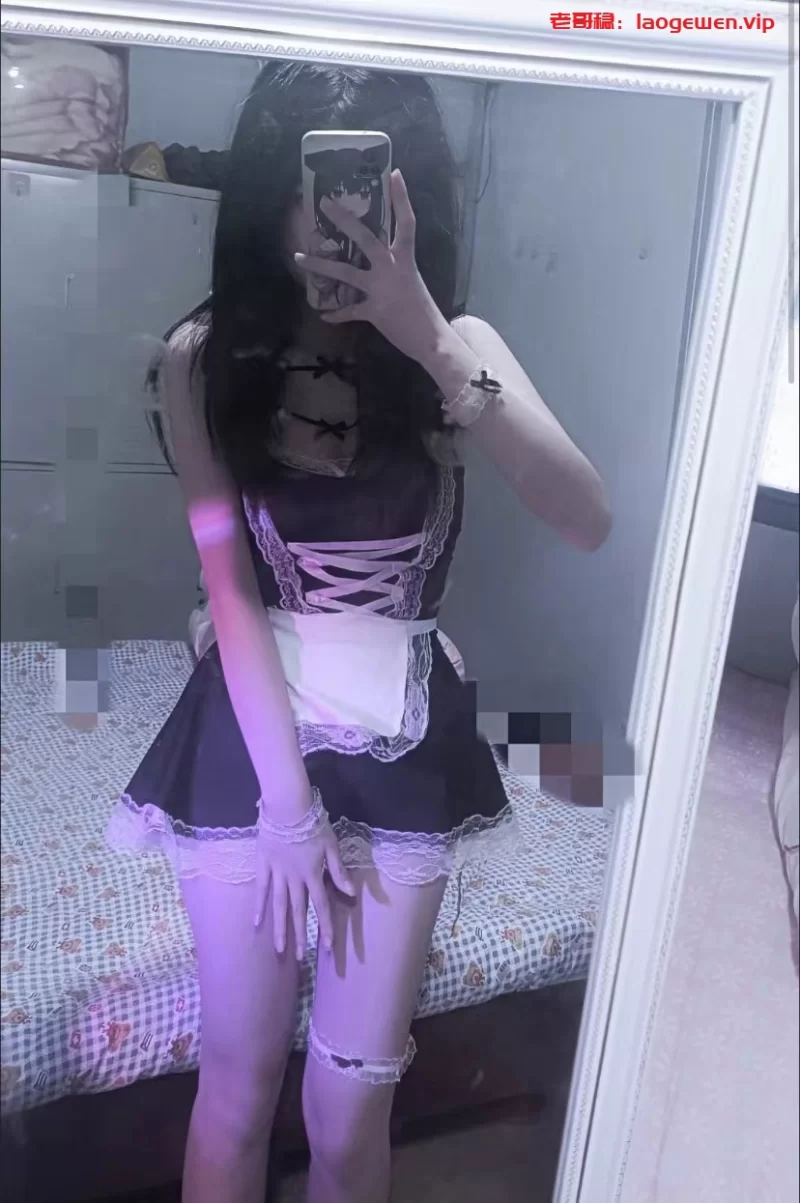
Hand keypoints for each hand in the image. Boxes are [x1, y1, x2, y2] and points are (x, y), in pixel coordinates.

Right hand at [254, 809, 354, 959]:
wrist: (287, 808)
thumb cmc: (312, 824)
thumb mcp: (331, 845)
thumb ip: (338, 870)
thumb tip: (351, 892)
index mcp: (313, 874)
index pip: (321, 906)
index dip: (324, 926)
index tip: (327, 946)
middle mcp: (295, 879)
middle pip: (298, 911)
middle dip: (299, 935)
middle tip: (298, 957)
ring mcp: (277, 874)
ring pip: (279, 905)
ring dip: (280, 928)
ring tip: (279, 948)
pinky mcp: (263, 865)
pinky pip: (261, 889)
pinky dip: (259, 906)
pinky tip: (256, 922)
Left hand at [294, 169, 447, 362]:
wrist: (431, 340)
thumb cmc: (423, 310)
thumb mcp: (412, 281)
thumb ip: (395, 267)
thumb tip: (379, 260)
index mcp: (406, 259)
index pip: (406, 222)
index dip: (401, 198)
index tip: (394, 173)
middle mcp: (392, 269)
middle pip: (365, 238)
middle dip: (344, 220)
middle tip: (325, 203)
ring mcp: (381, 290)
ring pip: (346, 272)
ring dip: (320, 265)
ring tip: (299, 258)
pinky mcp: (373, 312)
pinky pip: (349, 311)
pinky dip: (336, 314)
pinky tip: (323, 315)